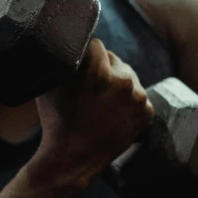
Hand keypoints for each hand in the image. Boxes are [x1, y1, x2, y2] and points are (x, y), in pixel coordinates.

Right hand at [35, 39, 153, 184]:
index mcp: (98, 71)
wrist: (72, 159)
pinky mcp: (147, 111)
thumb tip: (65, 38)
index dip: (84, 52)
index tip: (78, 64)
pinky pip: (136, 93)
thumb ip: (63, 58)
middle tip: (88, 86)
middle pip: (112, 57)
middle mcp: (123, 80)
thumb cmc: (56, 120)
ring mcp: (138, 97)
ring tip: (99, 100)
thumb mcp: (51, 84)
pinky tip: (110, 111)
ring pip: (126, 74)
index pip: (95, 44)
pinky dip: (126, 99)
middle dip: (101, 66)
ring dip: (115, 81)